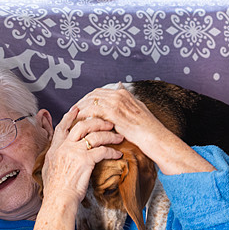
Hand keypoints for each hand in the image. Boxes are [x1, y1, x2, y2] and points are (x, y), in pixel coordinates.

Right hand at [34, 106, 122, 229]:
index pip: (63, 126)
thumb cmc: (56, 189)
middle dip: (97, 121)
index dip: (71, 116)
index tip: (78, 108)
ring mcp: (74, 152)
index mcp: (55, 147)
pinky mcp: (85, 160)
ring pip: (95, 135)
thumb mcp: (49, 168)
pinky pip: (103, 150)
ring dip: (110, 135)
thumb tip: (57, 154)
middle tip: (108, 122)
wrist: (59, 200)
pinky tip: (118, 153)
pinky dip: (112, 151)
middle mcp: (64, 146)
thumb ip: (55, 157)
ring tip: (119, 136)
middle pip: (82, 125)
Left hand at [75, 85, 213, 174]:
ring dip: (80, 109)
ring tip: (73, 119)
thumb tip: (119, 92)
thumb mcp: (138, 110)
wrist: (155, 138)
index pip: (98, 92)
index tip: (79, 107)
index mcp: (123, 94)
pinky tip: (80, 124)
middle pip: (92, 95)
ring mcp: (117, 104)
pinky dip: (86, 117)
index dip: (87, 99)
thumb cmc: (147, 129)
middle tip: (72, 113)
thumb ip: (127, 102)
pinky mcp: (115, 115)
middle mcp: (120, 95)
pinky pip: (94, 112)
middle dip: (81, 103)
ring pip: (91, 102)